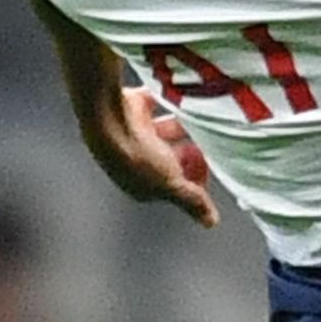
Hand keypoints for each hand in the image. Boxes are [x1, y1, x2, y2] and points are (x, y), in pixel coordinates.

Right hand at [93, 82, 216, 224]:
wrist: (110, 118)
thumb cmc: (136, 155)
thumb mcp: (171, 184)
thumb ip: (192, 201)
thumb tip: (211, 222)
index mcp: (141, 183)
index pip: (173, 184)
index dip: (193, 177)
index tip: (209, 166)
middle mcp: (134, 158)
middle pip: (169, 157)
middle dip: (188, 151)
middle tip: (205, 141)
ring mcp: (132, 133)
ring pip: (164, 131)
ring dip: (181, 126)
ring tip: (197, 119)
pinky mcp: (133, 107)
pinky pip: (156, 104)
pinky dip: (169, 103)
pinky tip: (181, 100)